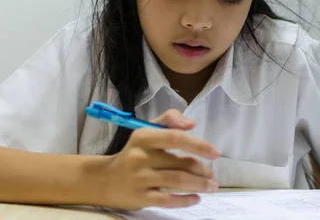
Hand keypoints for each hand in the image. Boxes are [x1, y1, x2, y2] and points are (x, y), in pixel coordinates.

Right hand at [98, 109, 219, 209]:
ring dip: (200, 184)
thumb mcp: (145, 132)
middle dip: (202, 170)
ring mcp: (140, 178)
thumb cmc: (132, 154)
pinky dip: (186, 199)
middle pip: (180, 162)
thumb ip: (168, 121)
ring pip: (177, 181)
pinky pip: (168, 199)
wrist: (104, 180)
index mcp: (142, 137)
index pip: (175, 137)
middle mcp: (140, 156)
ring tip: (211, 186)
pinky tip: (196, 198)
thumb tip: (190, 124)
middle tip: (213, 175)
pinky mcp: (140, 197)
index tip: (215, 152)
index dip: (198, 145)